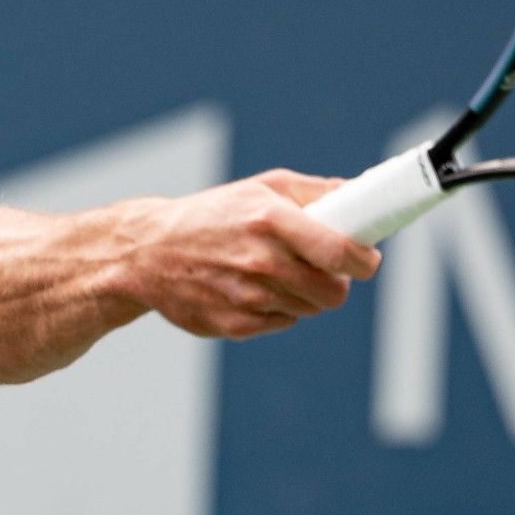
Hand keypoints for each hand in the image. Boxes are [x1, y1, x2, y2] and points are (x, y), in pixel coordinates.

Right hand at [124, 169, 381, 340]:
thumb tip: (361, 196)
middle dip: (337, 283)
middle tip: (325, 270)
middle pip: (333, 293)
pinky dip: (277, 309)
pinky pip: (281, 323)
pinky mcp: (235, 326)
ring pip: (309, 310)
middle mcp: (260, 261)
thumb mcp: (261, 187)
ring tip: (278, 273)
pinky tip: (252, 288)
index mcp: (270, 220)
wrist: (148, 252)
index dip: (364, 261)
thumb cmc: (212, 214)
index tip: (367, 259)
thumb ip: (316, 192)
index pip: (340, 252)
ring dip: (305, 295)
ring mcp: (247, 298)